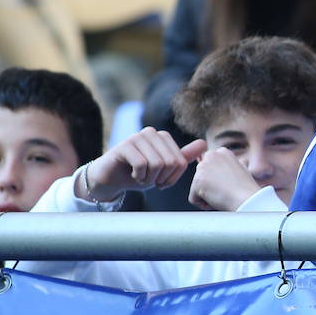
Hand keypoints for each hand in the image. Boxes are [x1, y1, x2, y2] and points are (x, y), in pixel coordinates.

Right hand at [79, 128, 204, 201]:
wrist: (111, 180)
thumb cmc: (138, 174)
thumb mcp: (164, 169)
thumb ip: (182, 157)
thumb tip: (205, 143)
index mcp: (163, 137)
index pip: (180, 162)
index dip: (171, 178)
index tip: (160, 181)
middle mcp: (151, 133)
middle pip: (170, 162)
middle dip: (161, 178)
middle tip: (149, 180)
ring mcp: (137, 137)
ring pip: (157, 164)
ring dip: (149, 178)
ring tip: (140, 177)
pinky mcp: (124, 145)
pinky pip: (142, 165)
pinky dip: (139, 176)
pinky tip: (132, 174)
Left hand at [188, 146, 261, 210]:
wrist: (247, 199)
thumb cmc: (247, 189)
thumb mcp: (242, 170)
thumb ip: (231, 165)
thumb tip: (234, 165)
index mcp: (222, 152)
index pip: (210, 168)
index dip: (218, 180)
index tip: (230, 184)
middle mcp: (211, 155)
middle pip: (202, 178)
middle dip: (211, 187)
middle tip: (225, 191)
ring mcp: (202, 167)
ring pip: (197, 188)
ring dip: (208, 196)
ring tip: (223, 195)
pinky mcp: (197, 181)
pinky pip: (194, 199)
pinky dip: (204, 204)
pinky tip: (217, 200)